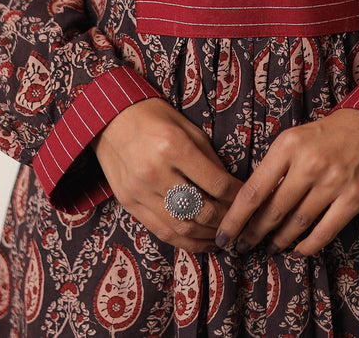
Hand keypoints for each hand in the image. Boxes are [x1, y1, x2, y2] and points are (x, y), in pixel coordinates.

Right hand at [92, 97, 242, 253]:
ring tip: (222, 235)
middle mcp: (155, 172)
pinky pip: (160, 231)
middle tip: (238, 221)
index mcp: (173, 146)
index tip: (247, 199)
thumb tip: (230, 187)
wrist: (110, 118)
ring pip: (181, 226)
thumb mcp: (187, 128)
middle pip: (200, 210)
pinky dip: (184, 241)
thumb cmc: (154, 117)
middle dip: (225, 220)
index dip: (236, 195)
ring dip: (207, 236)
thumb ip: (209, 158)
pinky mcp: (128, 203)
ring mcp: (139, 191)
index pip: (216, 183)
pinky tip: (200, 240)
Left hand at [215, 108, 358, 256]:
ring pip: (297, 223)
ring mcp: (332, 182)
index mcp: (288, 144)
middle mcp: (308, 163)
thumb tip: (256, 199)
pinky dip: (308, 245)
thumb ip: (279, 164)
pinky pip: (325, 231)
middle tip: (243, 246)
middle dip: (254, 233)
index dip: (235, 218)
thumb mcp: (299, 136)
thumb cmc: (334, 130)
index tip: (223, 235)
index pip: (253, 190)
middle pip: (273, 210)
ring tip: (270, 247)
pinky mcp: (354, 198)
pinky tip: (298, 249)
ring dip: (280, 240)